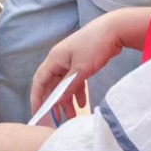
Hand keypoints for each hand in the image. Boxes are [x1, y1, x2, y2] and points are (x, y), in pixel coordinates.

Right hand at [30, 9, 150, 117]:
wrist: (113, 30)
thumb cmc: (94, 46)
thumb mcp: (81, 69)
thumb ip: (68, 86)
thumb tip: (56, 102)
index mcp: (54, 59)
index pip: (40, 81)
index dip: (37, 98)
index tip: (37, 114)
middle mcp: (59, 60)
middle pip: (51, 85)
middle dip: (53, 103)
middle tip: (56, 120)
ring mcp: (70, 61)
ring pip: (64, 84)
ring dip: (66, 100)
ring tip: (72, 117)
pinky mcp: (80, 63)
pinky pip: (74, 81)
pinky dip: (76, 92)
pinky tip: (81, 104)